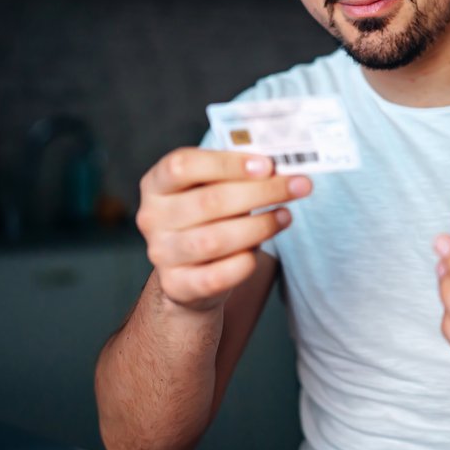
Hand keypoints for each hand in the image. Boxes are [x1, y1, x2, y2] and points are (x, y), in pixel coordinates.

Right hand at [136, 148, 311, 310]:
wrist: (189, 273)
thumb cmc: (207, 218)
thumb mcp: (212, 188)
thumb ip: (235, 174)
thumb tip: (279, 165)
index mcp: (156, 184)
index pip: (183, 166)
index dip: (227, 163)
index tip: (267, 165)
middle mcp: (152, 218)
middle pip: (208, 201)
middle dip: (261, 192)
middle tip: (298, 186)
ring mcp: (161, 254)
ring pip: (215, 240)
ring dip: (259, 226)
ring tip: (286, 216)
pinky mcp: (177, 285)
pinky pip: (216, 276)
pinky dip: (244, 264)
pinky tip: (261, 251)